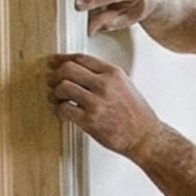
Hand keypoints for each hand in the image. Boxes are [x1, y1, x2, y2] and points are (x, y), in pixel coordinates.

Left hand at [47, 53, 161, 158]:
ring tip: (57, 99)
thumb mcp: (124, 85)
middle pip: (67, 69)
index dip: (62, 58)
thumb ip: (103, 76)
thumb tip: (79, 71)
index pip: (80, 58)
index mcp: (113, 73)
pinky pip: (64, 109)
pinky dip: (59, 110)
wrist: (144, 136)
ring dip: (55, 93)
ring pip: (62, 87)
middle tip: (52, 82)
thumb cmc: (136, 114)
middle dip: (55, 75)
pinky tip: (63, 112)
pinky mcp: (90, 120)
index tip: (53, 62)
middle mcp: (104, 84)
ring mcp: (96, 102)